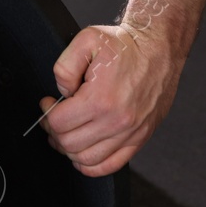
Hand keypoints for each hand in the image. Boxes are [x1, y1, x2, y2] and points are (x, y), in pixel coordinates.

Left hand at [38, 24, 182, 176]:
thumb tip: (62, 92)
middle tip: (53, 119)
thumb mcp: (87, 40)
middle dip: (54, 132)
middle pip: (69, 143)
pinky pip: (111, 165)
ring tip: (65, 135)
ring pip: (87, 159)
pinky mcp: (140, 138)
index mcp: (100, 99)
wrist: (159, 49)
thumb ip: (65, 67)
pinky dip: (91, 166)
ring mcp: (130, 132)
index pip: (59, 123)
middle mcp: (116, 120)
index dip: (46, 114)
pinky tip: (81, 155)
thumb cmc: (126, 46)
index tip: (48, 104)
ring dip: (69, 150)